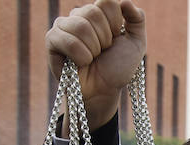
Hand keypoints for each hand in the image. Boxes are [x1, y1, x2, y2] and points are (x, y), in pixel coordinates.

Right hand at [46, 0, 145, 129]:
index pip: (106, 2)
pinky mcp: (51, 39)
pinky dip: (81, 56)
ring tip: (92, 58)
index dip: (115, 24)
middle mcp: (79, 14)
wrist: (104, 90)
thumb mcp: (136, 43)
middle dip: (104, 38)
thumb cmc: (118, 68)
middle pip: (92, 12)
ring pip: (80, 26)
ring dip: (93, 49)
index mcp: (98, 12)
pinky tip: (81, 63)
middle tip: (102, 51)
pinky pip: (68, 41)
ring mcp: (63, 25)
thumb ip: (137, 19)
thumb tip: (125, 1)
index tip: (115, 39)